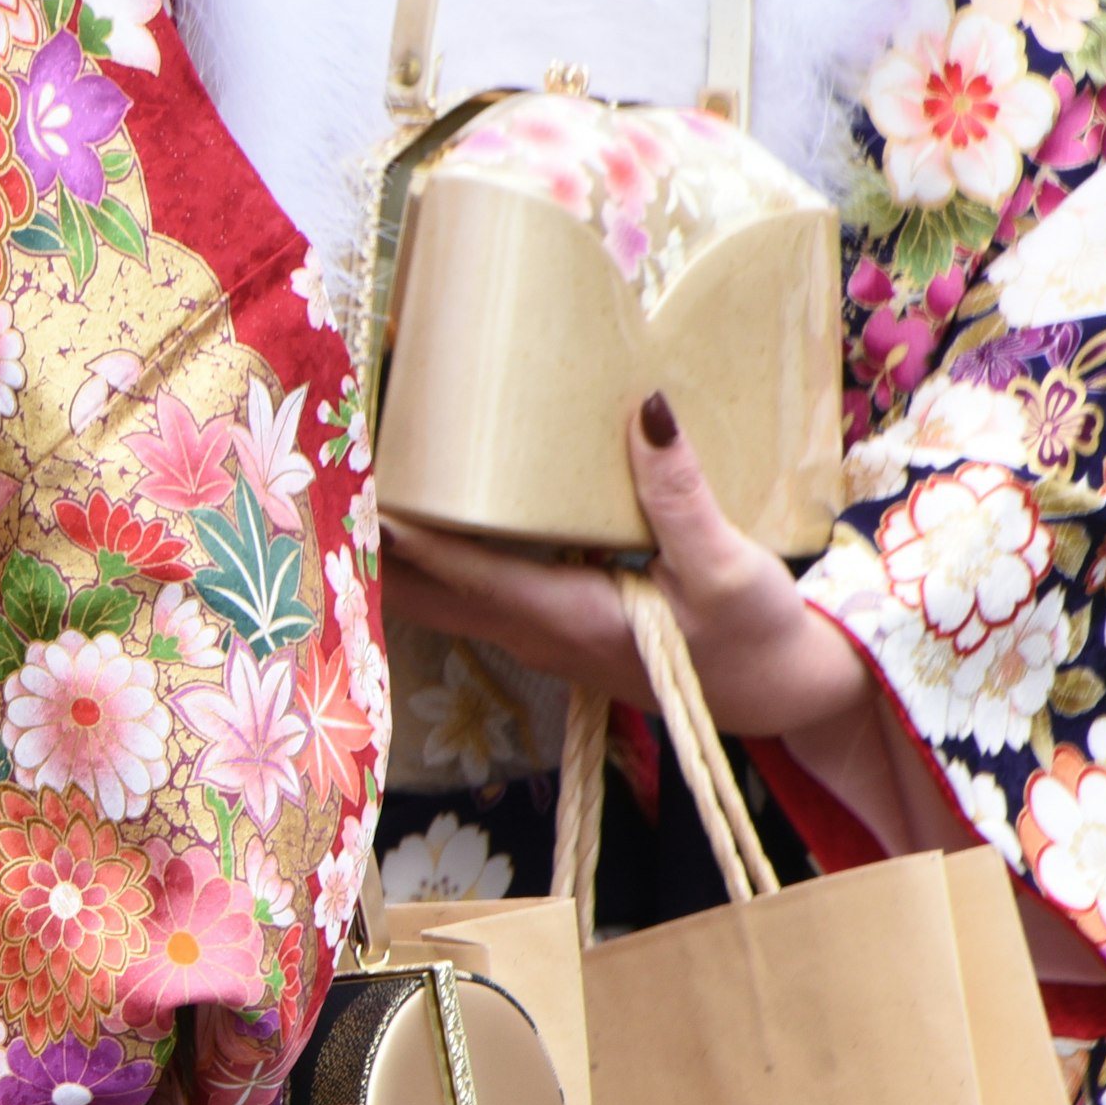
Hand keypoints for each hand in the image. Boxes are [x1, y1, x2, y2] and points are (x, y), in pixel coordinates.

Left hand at [377, 391, 875, 737]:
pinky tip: (413, 516)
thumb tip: (646, 409)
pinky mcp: (545, 627)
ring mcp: (531, 636)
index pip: (454, 572)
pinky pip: (463, 595)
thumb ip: (680, 494)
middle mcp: (528, 632)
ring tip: (348, 483)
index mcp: (561, 616)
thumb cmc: (755, 637)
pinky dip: (426, 561)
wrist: (780, 695)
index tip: (350, 482)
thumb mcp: (728, 566)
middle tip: (325, 470)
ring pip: (433, 599)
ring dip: (389, 552)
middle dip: (370, 539)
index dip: (397, 530)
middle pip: (418, 591)